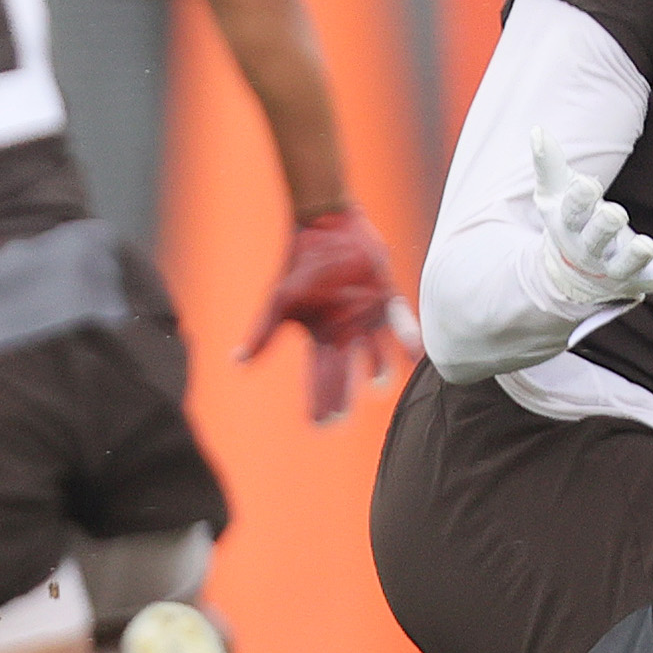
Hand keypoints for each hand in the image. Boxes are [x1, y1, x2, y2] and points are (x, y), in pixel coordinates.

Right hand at [240, 206, 422, 423]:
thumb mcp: (280, 301)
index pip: (320, 376)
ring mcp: (367, 316)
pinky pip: (400, 322)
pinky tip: (415, 356)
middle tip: (340, 423)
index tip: (317, 426)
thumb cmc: (300, 263)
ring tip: (379, 387)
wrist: (325, 226)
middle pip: (345, 372)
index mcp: (322, 336)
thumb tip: (237, 361)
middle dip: (342, 396)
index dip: (319, 400)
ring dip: (378, 369)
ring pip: (376, 352)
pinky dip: (406, 337)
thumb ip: (263, 333)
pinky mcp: (386, 296)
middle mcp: (346, 332)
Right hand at [531, 129, 652, 308]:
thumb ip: (549, 165)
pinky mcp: (642, 279)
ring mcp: (616, 268)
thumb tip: (537, 131)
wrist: (577, 275)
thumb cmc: (571, 224)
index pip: (571, 214)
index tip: (587, 185)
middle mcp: (590, 251)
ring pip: (626, 265)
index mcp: (569, 228)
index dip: (579, 200)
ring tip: (647, 246)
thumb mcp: (555, 195)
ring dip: (636, 256)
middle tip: (614, 214)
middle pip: (595, 241)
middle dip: (604, 227)